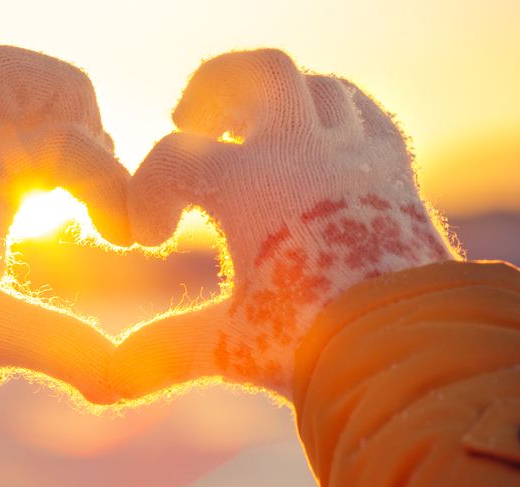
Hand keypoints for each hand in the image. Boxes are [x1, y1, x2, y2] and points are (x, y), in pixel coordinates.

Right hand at [115, 49, 456, 400]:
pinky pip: (366, 115)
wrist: (414, 349)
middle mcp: (306, 153)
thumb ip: (162, 351)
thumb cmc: (317, 344)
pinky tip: (317, 143)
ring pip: (317, 87)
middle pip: (257, 73)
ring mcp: (356, 156)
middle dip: (213, 87)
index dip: (146, 192)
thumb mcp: (229, 347)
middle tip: (189, 118)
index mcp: (252, 186)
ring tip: (251, 130)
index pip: (174, 159)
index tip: (150, 237)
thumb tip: (104, 380)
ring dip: (275, 100)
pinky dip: (334, 116)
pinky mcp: (395, 172)